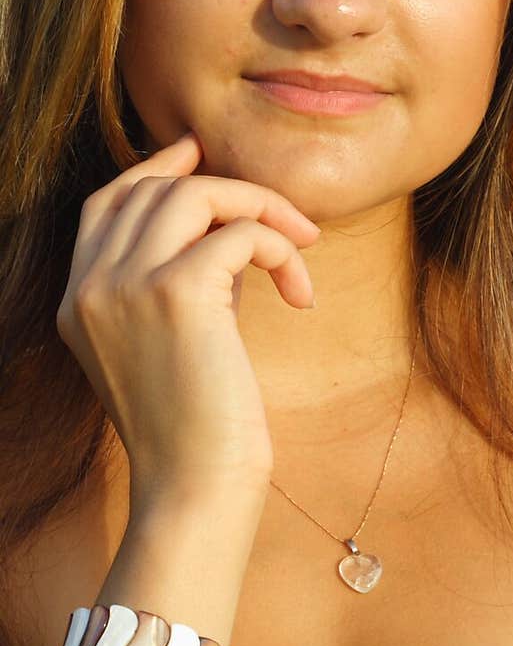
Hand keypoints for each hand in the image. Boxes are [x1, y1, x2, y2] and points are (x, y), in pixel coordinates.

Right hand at [55, 131, 320, 504]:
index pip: (106, 202)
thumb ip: (183, 281)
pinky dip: (280, 249)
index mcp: (78, 301)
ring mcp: (123, 286)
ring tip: (300, 249)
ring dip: (260, 209)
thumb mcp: (173, 343)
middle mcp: (89, 287)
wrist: (195, 489)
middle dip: (228, 191)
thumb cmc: (198, 428)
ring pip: (195, 193)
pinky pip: (240, 232)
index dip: (155, 168)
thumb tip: (231, 227)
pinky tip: (300, 293)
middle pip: (154, 188)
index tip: (202, 155)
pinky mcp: (175, 294)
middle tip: (286, 221)